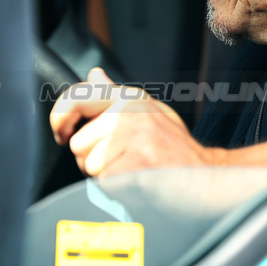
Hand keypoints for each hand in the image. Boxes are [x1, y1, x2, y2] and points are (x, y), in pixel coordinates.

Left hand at [50, 68, 221, 176]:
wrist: (206, 177)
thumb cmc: (175, 150)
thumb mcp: (148, 113)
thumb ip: (116, 96)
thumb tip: (94, 74)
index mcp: (129, 98)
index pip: (78, 97)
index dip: (59, 117)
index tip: (62, 133)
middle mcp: (130, 111)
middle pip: (78, 144)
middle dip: (92, 161)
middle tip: (122, 162)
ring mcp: (134, 135)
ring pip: (89, 166)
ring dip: (106, 177)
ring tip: (133, 172)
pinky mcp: (137, 161)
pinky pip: (104, 182)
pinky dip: (118, 190)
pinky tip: (138, 183)